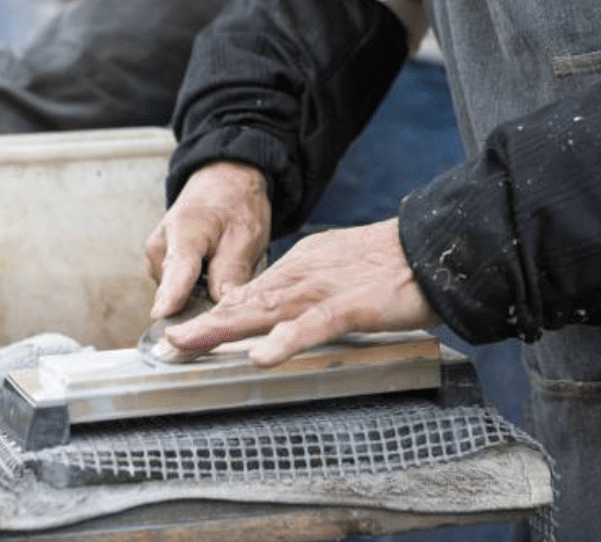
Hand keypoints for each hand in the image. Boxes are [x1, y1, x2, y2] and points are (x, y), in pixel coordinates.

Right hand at [145, 161, 269, 318]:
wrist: (221, 183)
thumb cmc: (235, 204)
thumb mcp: (246, 234)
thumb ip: (232, 272)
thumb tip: (221, 309)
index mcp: (184, 230)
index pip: (177, 268)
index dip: (172, 295)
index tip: (163, 314)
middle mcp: (160, 247)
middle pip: (180, 293)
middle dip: (208, 300)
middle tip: (237, 277)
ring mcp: (157, 259)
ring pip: (182, 295)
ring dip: (207, 293)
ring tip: (228, 266)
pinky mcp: (161, 268)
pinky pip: (182, 290)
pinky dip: (202, 287)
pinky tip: (216, 269)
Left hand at [163, 218, 438, 367]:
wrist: (432, 245)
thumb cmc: (388, 266)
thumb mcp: (333, 274)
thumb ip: (301, 294)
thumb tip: (268, 317)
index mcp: (299, 271)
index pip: (247, 296)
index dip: (212, 316)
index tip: (180, 335)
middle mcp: (302, 278)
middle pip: (245, 303)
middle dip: (204, 324)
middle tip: (168, 343)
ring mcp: (324, 290)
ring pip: (268, 312)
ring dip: (226, 329)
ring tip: (191, 344)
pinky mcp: (352, 305)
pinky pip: (315, 326)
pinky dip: (287, 340)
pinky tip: (263, 354)